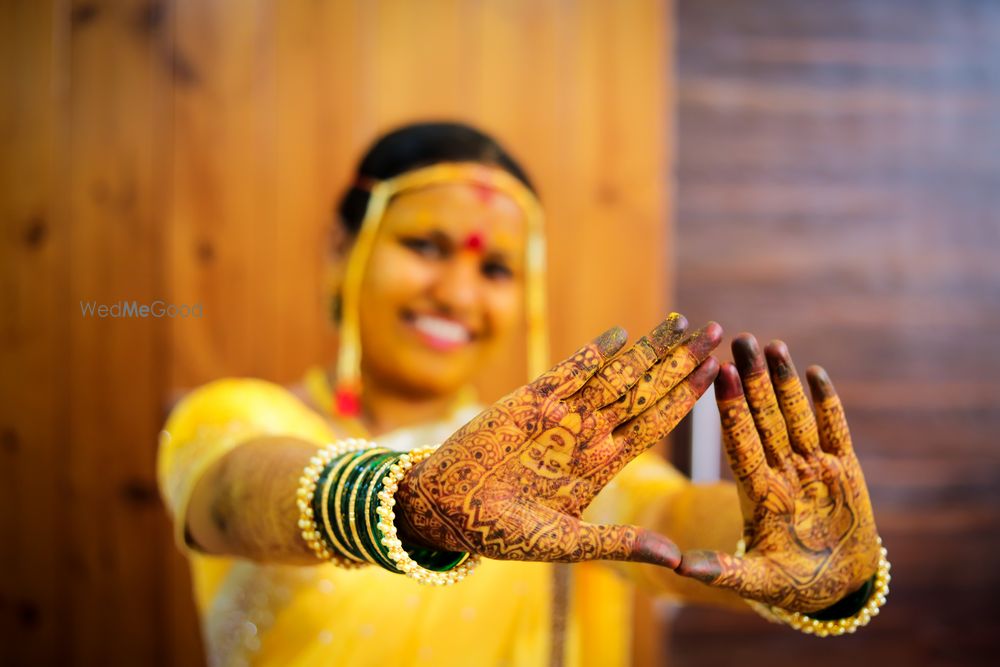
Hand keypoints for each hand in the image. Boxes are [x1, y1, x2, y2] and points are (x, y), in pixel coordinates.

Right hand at [395, 314, 721, 566]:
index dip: (686, 397)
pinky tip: (622, 333)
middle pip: (645, 390)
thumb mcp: (565, 543)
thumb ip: (618, 543)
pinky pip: (567, 370)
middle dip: (680, 361)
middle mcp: (588, 433)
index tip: (717, 372)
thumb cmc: (504, 533)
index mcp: (602, 464)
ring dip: (648, 349)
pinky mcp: (528, 399)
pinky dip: (593, 352)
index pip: (656, 423)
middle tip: (716, 332)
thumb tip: (675, 558)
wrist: (448, 509)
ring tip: (682, 323)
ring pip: (614, 374)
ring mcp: (561, 413)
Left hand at [676, 334, 879, 612]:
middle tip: (738, 339)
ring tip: (771, 345)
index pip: (740, 442)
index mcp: (759, 492)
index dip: (731, 408)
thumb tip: (679, 568)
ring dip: (783, 381)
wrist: (838, 586)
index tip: (717, 373)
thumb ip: (723, 570)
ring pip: (795, 415)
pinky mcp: (843, 468)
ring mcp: (812, 467)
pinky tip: (814, 372)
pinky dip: (827, 402)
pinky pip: (834, 429)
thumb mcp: (757, 580)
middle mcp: (782, 472)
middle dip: (751, 379)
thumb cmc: (793, 586)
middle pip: (764, 417)